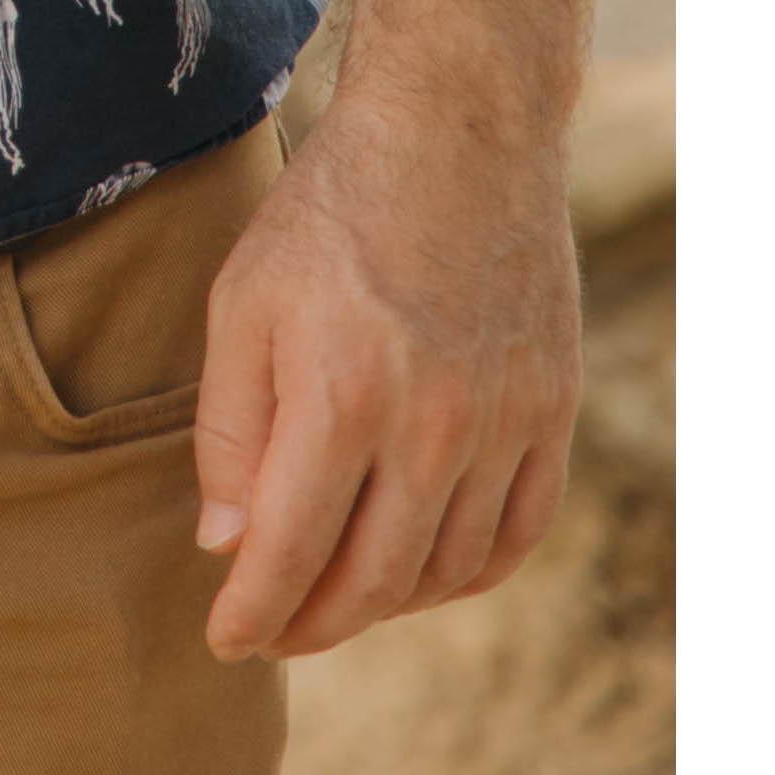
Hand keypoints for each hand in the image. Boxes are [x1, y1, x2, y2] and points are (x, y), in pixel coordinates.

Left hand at [190, 78, 585, 662]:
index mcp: (341, 393)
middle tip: (272, 629)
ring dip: (384, 604)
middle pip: (371, 581)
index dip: (253, 612)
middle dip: (311, 623)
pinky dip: (464, 573)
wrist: (456, 134)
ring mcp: (504, 424)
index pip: (291, 552)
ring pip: (445, 571)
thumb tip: (225, 546)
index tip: (224, 640)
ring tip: (334, 597)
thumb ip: (229, 432)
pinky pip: (515, 535)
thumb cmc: (329, 213)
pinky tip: (419, 568)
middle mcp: (432, 424)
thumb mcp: (242, 302)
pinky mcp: (550, 413)